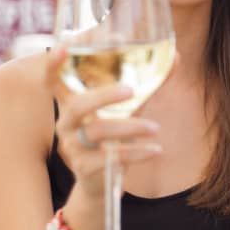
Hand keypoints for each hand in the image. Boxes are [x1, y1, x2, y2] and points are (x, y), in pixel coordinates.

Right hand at [46, 45, 162, 199]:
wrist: (104, 181)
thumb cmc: (115, 135)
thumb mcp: (130, 108)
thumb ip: (149, 84)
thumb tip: (177, 56)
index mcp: (72, 102)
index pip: (53, 80)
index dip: (53, 65)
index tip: (62, 47)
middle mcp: (67, 122)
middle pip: (77, 105)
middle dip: (104, 95)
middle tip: (131, 91)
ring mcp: (73, 146)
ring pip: (97, 131)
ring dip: (131, 127)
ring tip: (155, 128)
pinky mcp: (84, 168)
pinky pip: (109, 157)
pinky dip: (136, 152)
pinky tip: (156, 150)